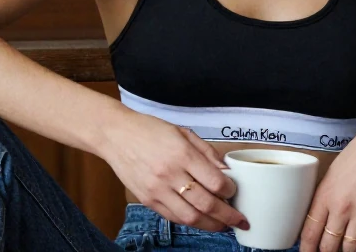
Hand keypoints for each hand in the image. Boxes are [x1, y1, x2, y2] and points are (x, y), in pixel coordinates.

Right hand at [99, 109, 249, 232]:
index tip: (234, 191)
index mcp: (182, 154)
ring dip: (211, 225)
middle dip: (228, 216)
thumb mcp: (183, 132)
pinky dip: (190, 221)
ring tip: (223, 226)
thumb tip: (227, 172)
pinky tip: (200, 220)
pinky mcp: (147, 200)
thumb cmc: (150, 130)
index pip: (215, 182)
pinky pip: (173, 217)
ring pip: (190, 217)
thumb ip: (207, 152)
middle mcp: (169, 174)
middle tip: (239, 220)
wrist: (115, 136)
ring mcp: (157, 190)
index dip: (231, 191)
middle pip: (206, 204)